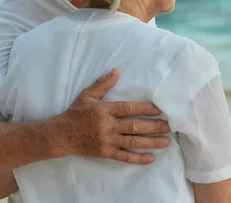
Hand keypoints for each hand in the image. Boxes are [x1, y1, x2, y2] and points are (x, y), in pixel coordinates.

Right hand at [48, 69, 170, 163]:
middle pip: (135, 126)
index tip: (160, 109)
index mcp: (105, 110)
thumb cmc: (75, 113)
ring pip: (133, 142)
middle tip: (169, 126)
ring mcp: (107, 141)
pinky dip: (138, 158)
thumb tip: (116, 71)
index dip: (146, 109)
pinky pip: (124, 157)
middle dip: (154, 127)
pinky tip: (151, 158)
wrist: (60, 135)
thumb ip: (103, 84)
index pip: (129, 109)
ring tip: (166, 141)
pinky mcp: (105, 153)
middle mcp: (108, 126)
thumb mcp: (87, 95)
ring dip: (151, 142)